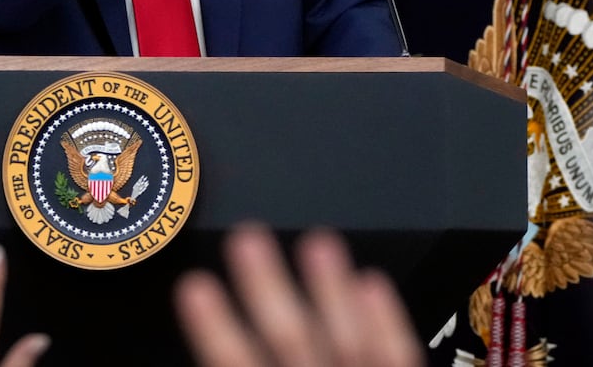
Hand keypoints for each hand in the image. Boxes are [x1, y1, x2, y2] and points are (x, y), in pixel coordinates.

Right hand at [175, 226, 422, 366]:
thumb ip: (239, 357)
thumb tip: (209, 327)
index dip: (214, 330)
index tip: (193, 287)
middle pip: (291, 342)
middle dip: (268, 288)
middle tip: (247, 236)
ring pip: (350, 343)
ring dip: (331, 289)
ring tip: (318, 239)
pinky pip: (398, 357)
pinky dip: (387, 321)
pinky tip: (372, 280)